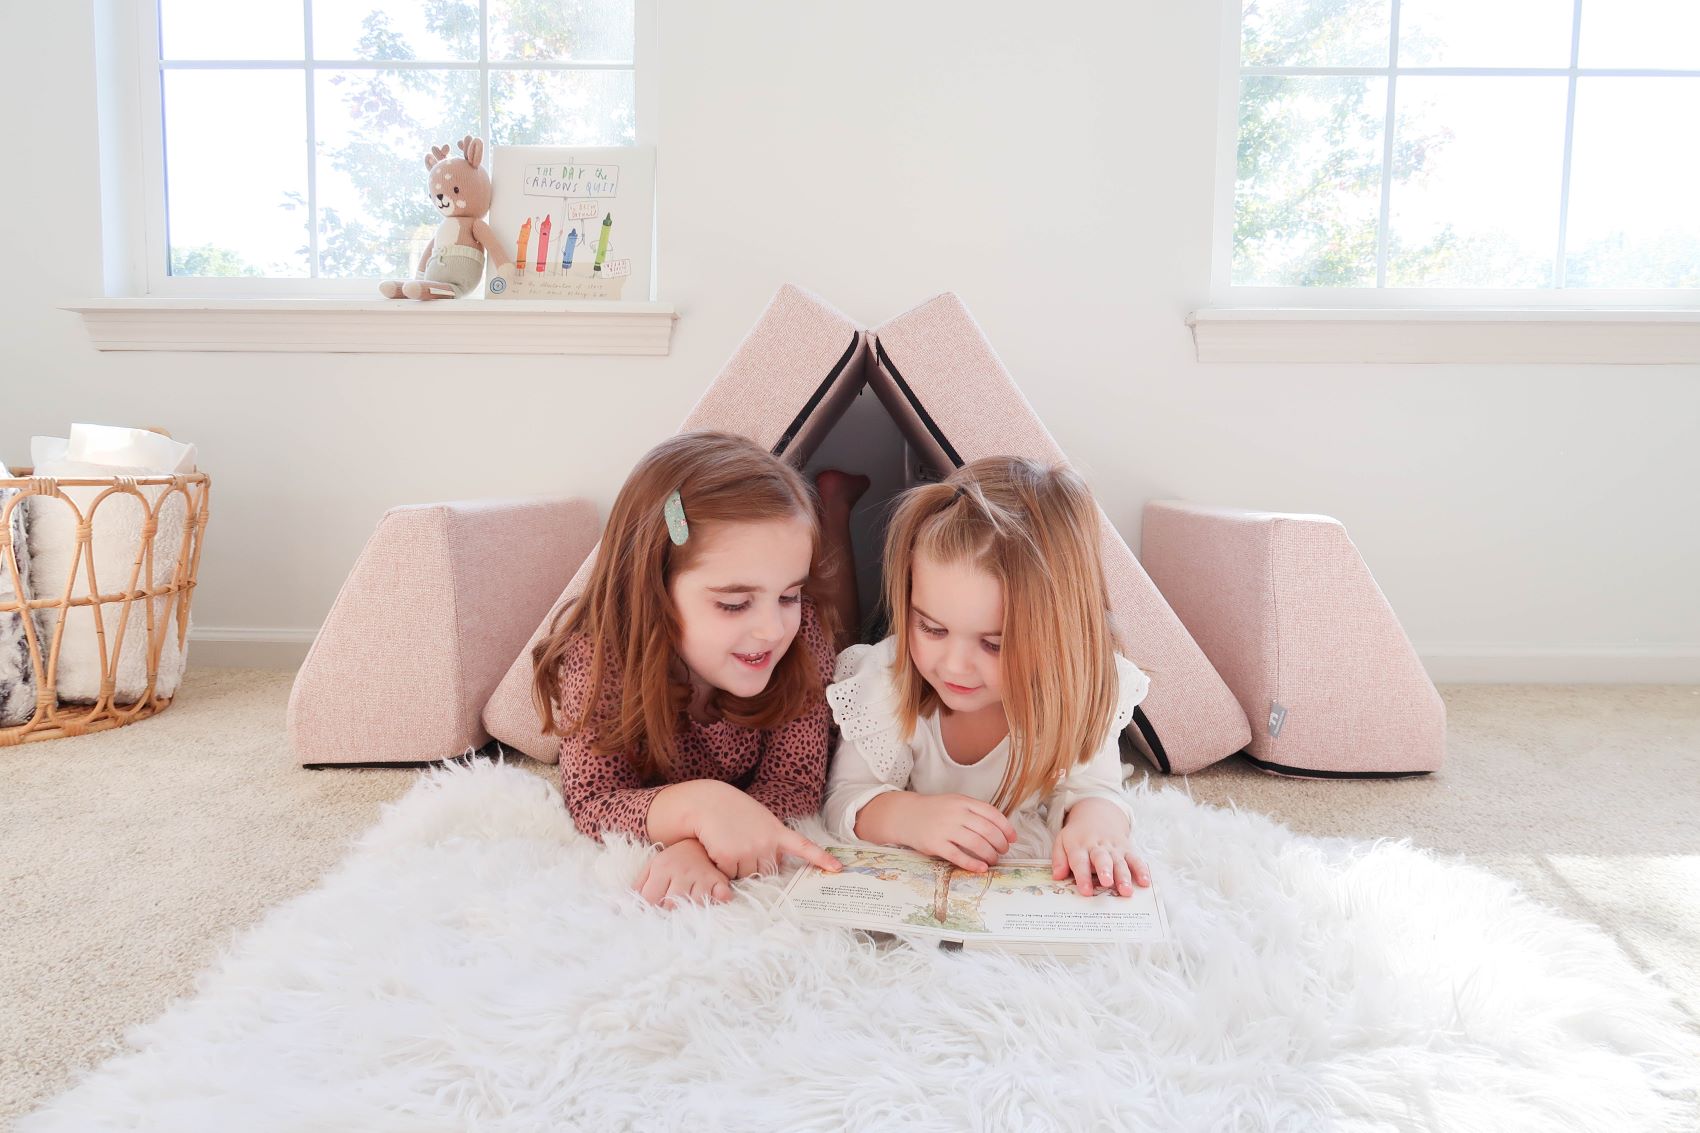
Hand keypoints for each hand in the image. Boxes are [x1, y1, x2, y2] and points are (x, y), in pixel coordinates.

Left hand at [634, 838, 732, 906]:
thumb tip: (619, 908)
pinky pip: (721, 895)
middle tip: (669, 915)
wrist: (699, 843)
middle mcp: (681, 872)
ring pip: (695, 903)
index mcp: (662, 869)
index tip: (651, 915)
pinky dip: (719, 900)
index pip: (650, 899)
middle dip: (668, 913)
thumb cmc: (672, 861)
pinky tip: (715, 901)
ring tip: (688, 911)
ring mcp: (701, 876)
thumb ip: (637, 886)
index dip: (648, 911)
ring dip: (691, 911)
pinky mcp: (718, 880)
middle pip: (672, 905)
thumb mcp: (651, 868)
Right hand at [680, 781, 841, 879]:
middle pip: (767, 871)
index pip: (803, 847)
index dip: (821, 859)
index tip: (837, 868)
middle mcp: (767, 842)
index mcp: (777, 831)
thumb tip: (771, 866)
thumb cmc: (731, 810)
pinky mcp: (730, 857)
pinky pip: (730, 875)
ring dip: (737, 867)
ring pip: (748, 875)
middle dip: (755, 865)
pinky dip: (722, 867)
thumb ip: (769, 839)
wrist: (705, 802)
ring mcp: (750, 850)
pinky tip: (717, 848)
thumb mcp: (758, 820)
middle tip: (740, 845)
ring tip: (727, 843)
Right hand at [862, 792, 1018, 872]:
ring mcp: (945, 829)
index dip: (1006, 828)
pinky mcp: (935, 844)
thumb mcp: (955, 803)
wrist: (905, 815)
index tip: (1013, 839)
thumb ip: (974, 812)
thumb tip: (1000, 829)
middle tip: (1003, 851)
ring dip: (990, 855)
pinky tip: (981, 868)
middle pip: (987, 830)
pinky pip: (958, 856)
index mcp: (963, 802)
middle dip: (1000, 844)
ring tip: (993, 860)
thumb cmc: (934, 811)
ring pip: (976, 844)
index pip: (992, 814)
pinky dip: (973, 864)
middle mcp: (956, 814)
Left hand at [1053, 797, 1149, 896]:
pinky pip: (1135, 859)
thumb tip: (1057, 877)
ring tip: (1126, 890)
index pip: (1080, 861)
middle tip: (1107, 883)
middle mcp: (1098, 846)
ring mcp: (1114, 847)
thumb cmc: (1078, 835)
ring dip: (1124, 876)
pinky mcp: (1127, 848)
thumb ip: (1059, 859)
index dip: (1082, 876)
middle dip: (1105, 871)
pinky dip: (1141, 870)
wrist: (1098, 813)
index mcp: (1079, 846)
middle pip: (1102, 859)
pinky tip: (1145, 882)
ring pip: (1120, 861)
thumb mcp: (1062, 841)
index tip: (1085, 891)